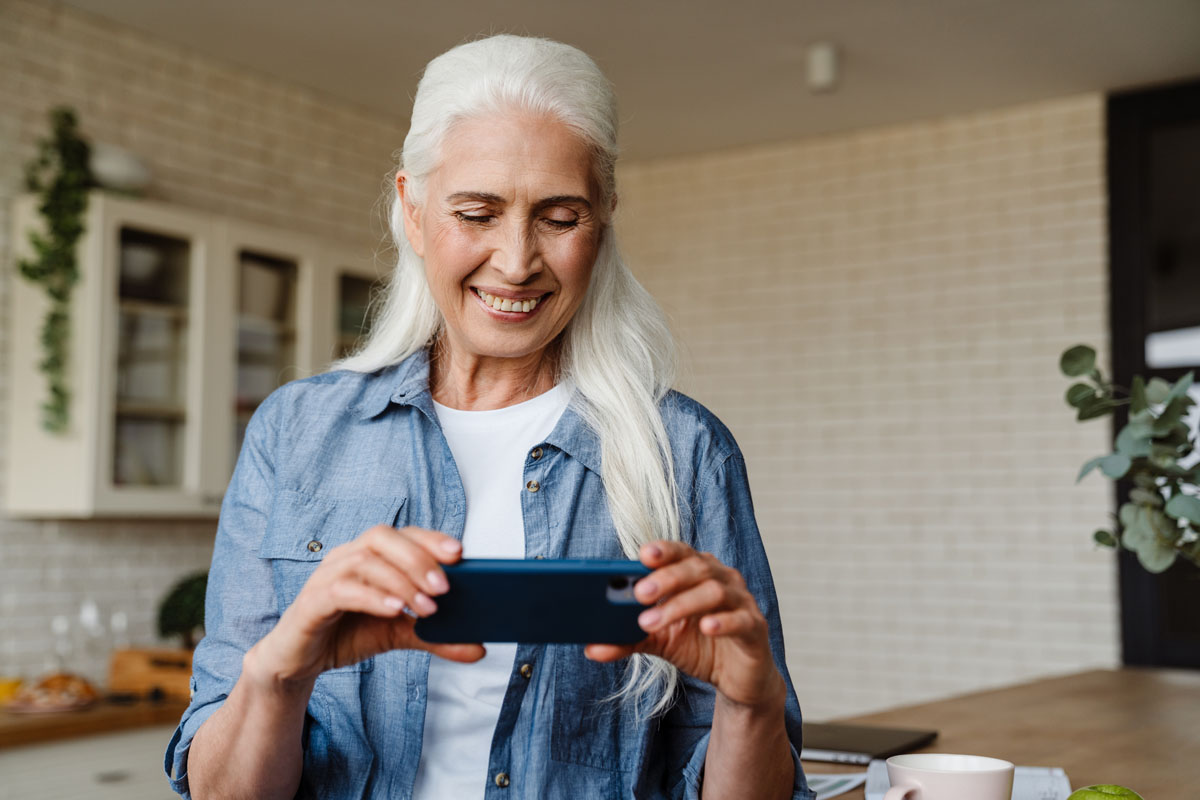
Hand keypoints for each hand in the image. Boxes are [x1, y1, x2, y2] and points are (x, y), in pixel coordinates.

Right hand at [246, 526, 483, 688]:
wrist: (298, 661)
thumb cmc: (346, 633)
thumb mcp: (399, 634)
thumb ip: (436, 637)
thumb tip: (479, 649)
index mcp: (369, 555)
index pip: (403, 534)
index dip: (431, 539)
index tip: (460, 553)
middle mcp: (346, 557)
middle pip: (382, 537)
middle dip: (418, 558)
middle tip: (445, 588)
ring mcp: (325, 576)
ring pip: (363, 560)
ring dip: (400, 581)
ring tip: (426, 608)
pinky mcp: (311, 602)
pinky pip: (341, 589)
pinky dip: (371, 596)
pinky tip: (393, 610)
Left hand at [585, 541, 784, 709]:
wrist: (738, 678)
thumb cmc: (699, 646)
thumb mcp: (659, 641)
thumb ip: (627, 639)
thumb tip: (591, 648)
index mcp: (698, 572)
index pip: (681, 552)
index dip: (663, 550)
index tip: (642, 555)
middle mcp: (722, 579)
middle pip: (696, 567)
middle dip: (665, 578)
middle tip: (639, 593)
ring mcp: (741, 602)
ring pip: (714, 591)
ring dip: (681, 604)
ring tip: (653, 621)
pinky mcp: (754, 628)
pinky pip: (741, 620)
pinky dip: (722, 622)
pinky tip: (706, 627)